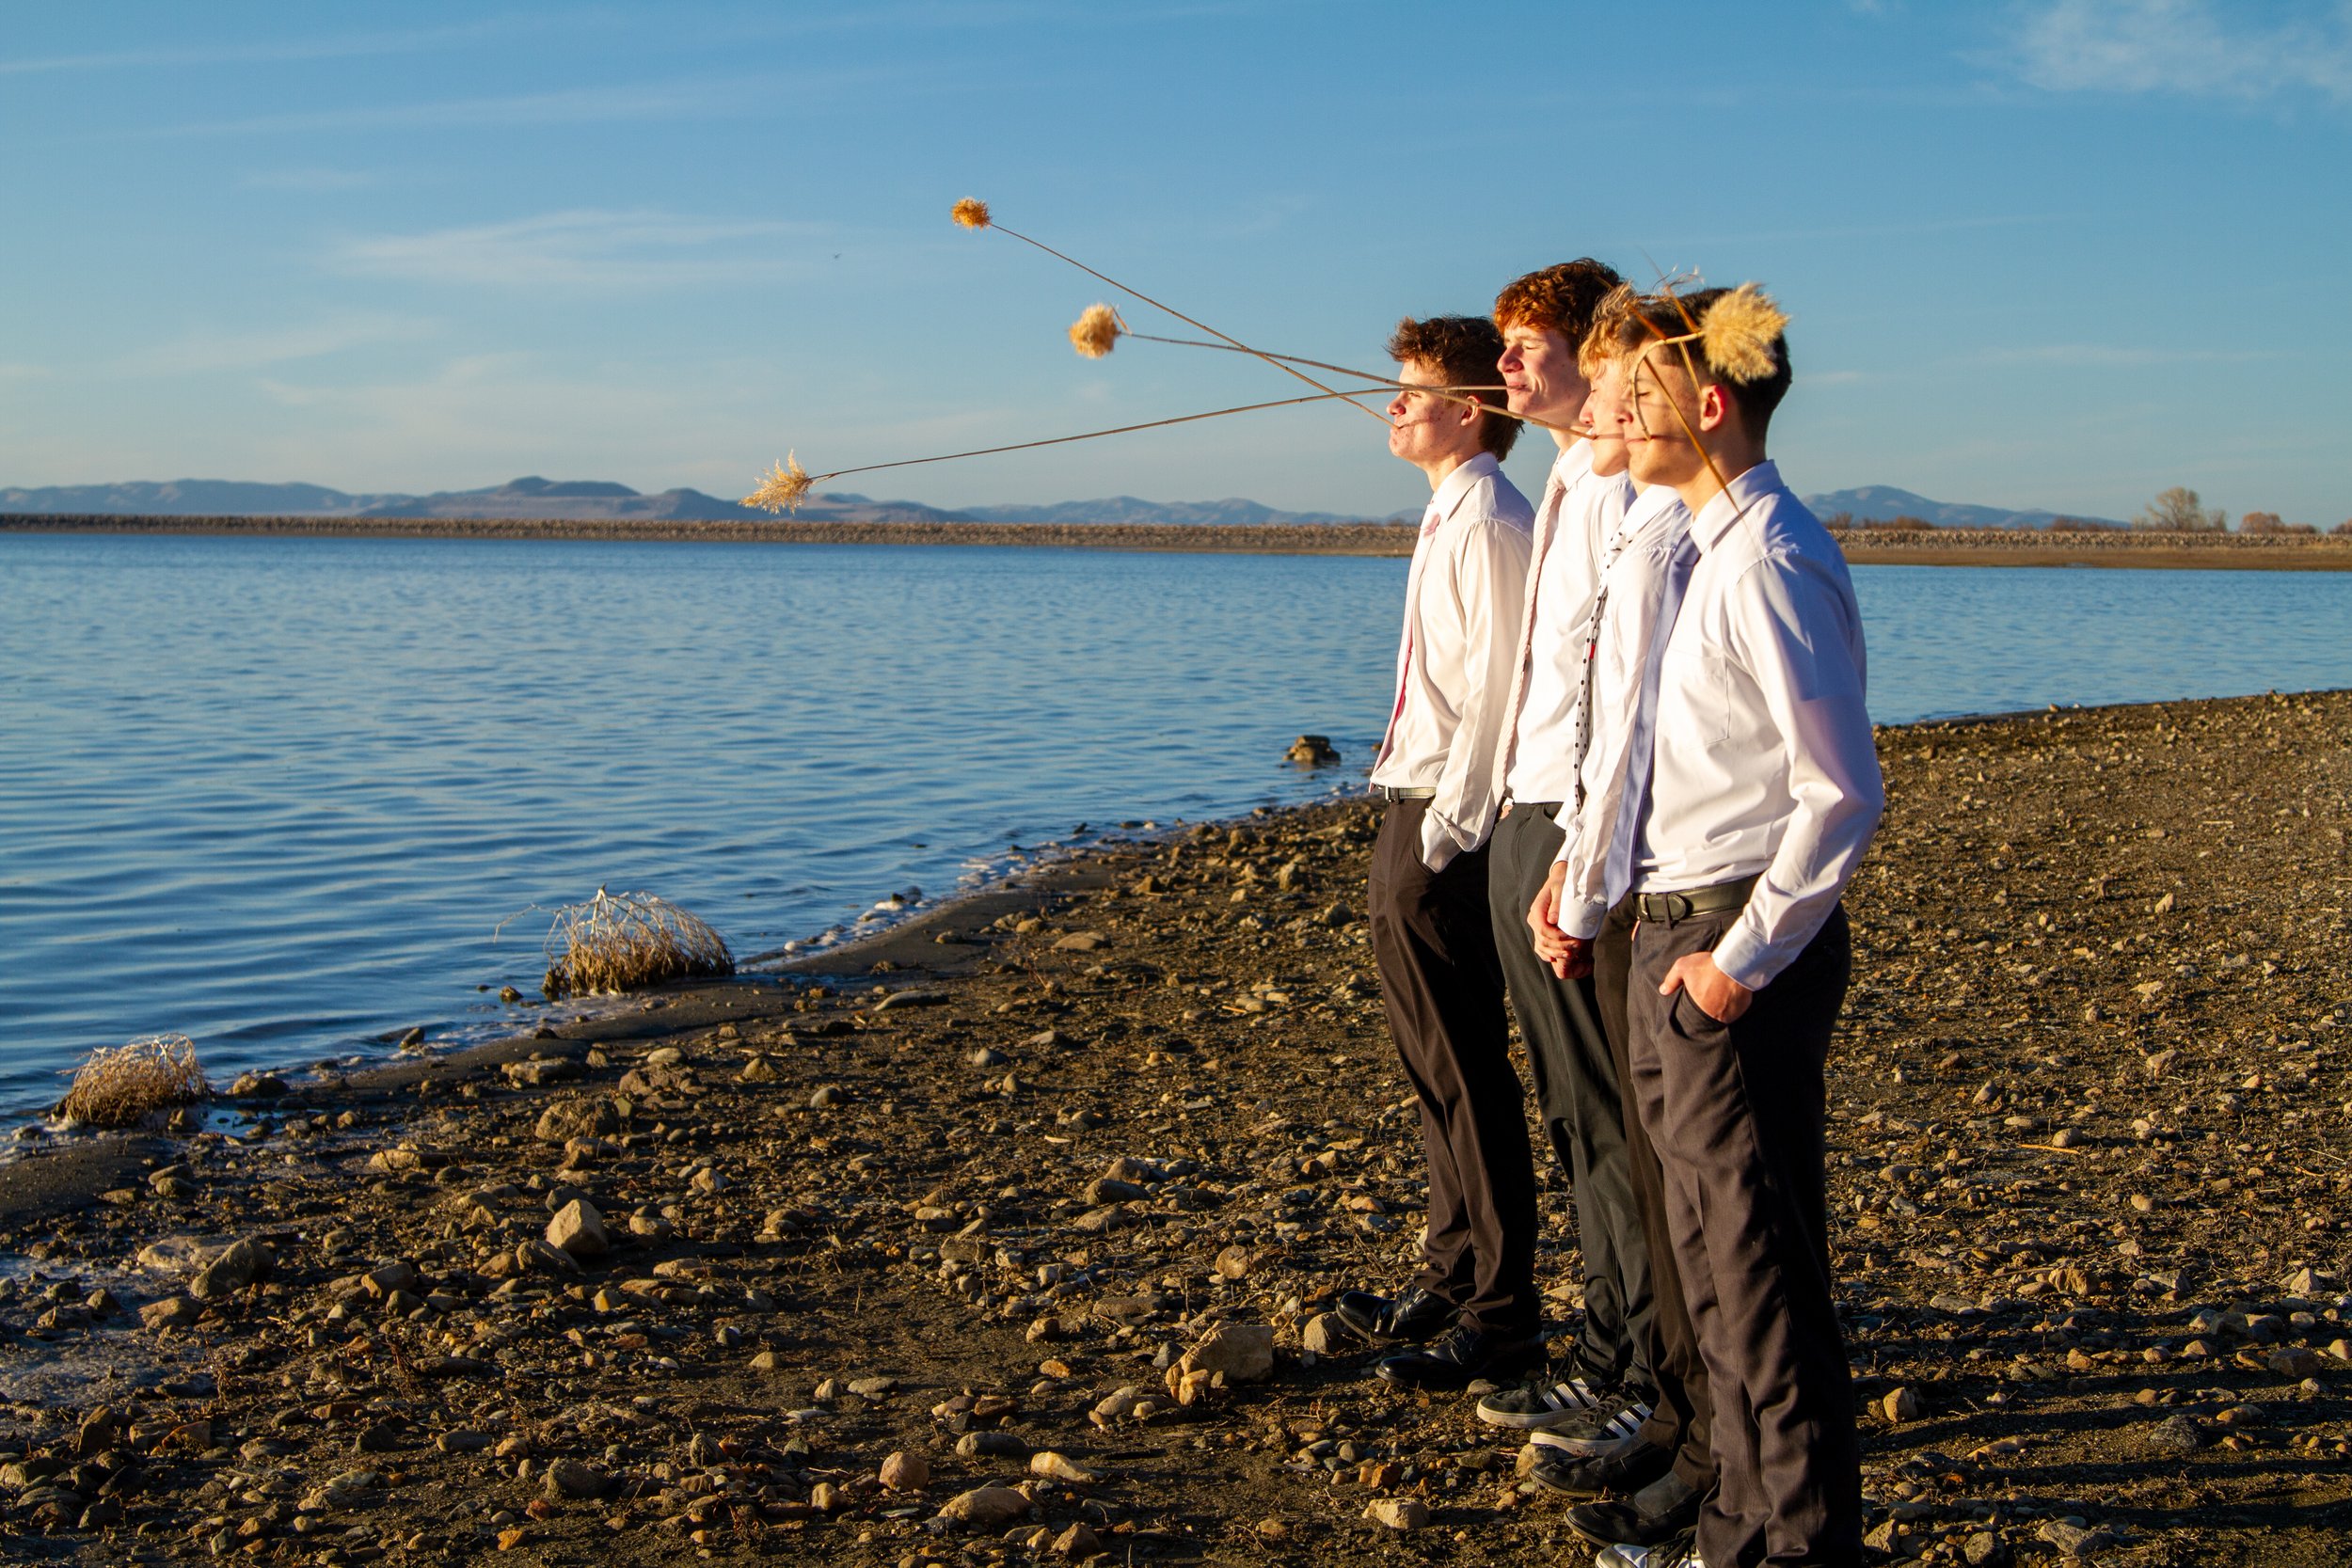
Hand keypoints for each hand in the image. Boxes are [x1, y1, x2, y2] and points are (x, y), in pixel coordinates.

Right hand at [1527, 864, 1592, 978]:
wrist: (1560, 878)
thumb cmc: (1562, 882)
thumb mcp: (1561, 889)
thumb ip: (1556, 905)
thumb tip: (1552, 920)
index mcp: (1537, 910)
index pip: (1543, 930)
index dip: (1558, 938)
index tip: (1574, 940)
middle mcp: (1534, 919)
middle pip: (1543, 941)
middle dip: (1560, 948)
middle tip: (1577, 948)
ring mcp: (1537, 926)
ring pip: (1541, 947)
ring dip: (1556, 953)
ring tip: (1571, 955)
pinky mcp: (1541, 930)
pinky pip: (1541, 947)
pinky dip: (1548, 954)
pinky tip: (1557, 959)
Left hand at [1659, 950, 1751, 1022]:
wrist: (1735, 962)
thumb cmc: (1708, 966)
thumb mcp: (1683, 967)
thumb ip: (1672, 980)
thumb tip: (1663, 991)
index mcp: (1703, 1010)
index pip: (1699, 1012)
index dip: (1700, 1003)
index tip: (1702, 995)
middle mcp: (1719, 1016)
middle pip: (1713, 1013)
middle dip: (1712, 1004)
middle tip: (1713, 991)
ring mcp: (1733, 1013)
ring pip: (1727, 1011)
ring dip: (1725, 1004)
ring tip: (1723, 990)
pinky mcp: (1745, 1007)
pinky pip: (1738, 1007)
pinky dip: (1736, 1001)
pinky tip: (1733, 990)